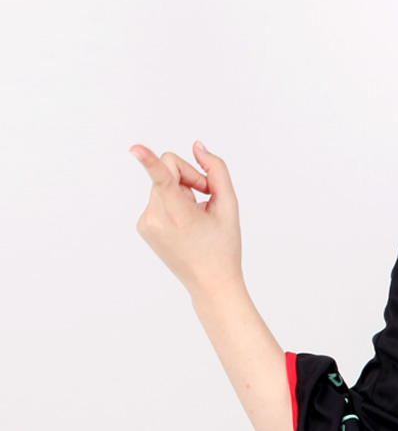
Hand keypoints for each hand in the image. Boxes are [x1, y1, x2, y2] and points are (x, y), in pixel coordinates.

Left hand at [130, 140, 243, 298]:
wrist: (210, 282)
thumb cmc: (224, 246)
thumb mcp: (229, 207)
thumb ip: (217, 172)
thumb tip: (198, 148)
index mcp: (178, 215)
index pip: (162, 179)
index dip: (149, 161)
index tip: (134, 148)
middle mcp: (155, 218)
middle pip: (168, 171)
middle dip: (189, 179)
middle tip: (206, 199)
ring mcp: (145, 223)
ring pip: (162, 184)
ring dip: (182, 192)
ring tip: (196, 216)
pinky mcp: (143, 226)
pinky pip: (158, 198)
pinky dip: (174, 203)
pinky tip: (185, 223)